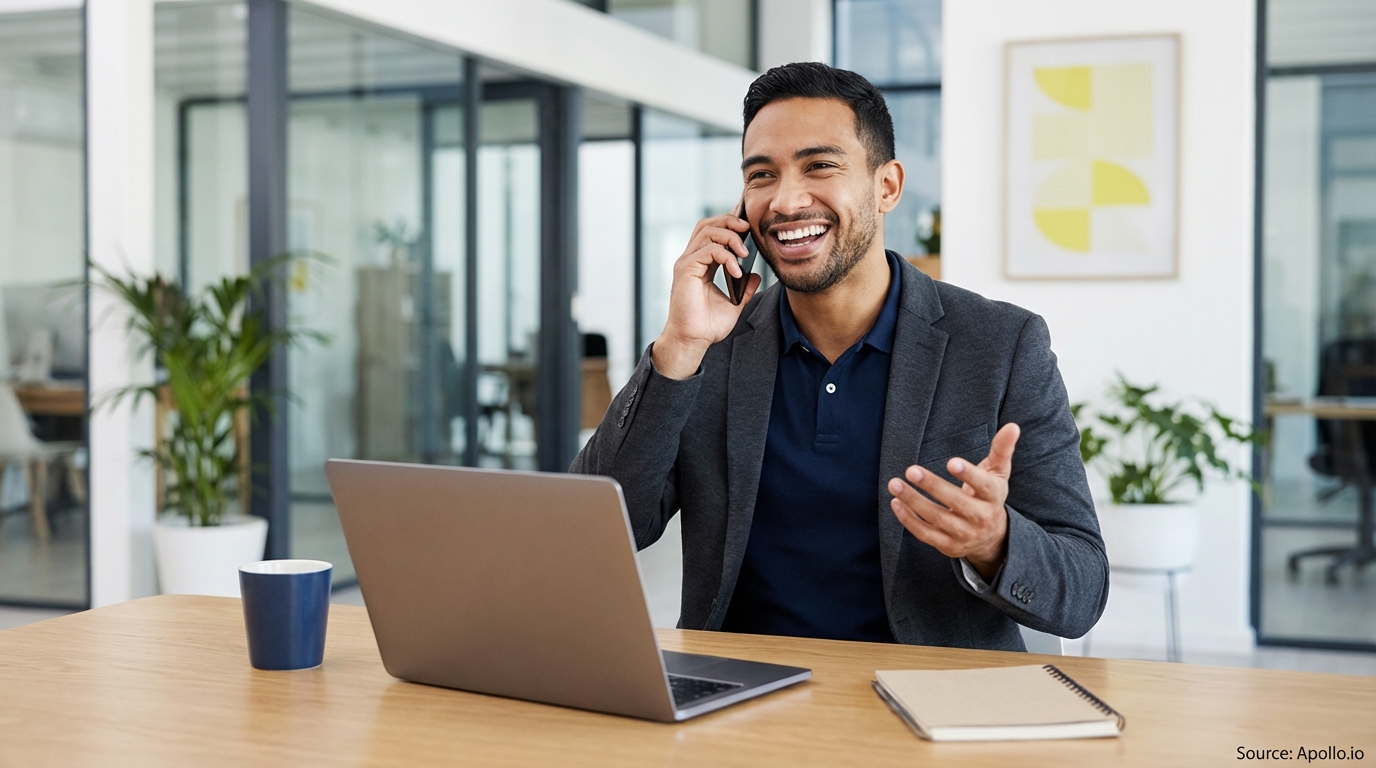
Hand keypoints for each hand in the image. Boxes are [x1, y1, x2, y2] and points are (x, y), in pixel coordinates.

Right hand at [651, 214, 762, 378]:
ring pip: (707, 231)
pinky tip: (736, 271)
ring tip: (745, 253)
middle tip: (748, 229)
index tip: (749, 232)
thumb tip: (755, 276)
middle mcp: (691, 260)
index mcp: (701, 265)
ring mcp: (687, 263)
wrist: (693, 341)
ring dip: (730, 237)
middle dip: (729, 221)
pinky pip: (708, 250)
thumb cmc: (707, 326)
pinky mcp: (686, 270)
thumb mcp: (733, 304)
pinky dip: (726, 257)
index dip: (730, 227)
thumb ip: (744, 288)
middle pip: (707, 224)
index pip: (712, 233)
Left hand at [886, 423, 1020, 579]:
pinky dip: (908, 519)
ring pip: (937, 518)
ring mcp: (964, 534)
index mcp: (994, 496)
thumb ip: (1002, 449)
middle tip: (911, 470)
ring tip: (895, 483)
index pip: (984, 486)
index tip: (951, 462)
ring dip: (913, 501)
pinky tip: (896, 502)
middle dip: (933, 486)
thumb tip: (1012, 426)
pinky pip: (925, 534)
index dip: (968, 475)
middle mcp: (981, 518)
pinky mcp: (948, 546)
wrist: (991, 538)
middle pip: (956, 502)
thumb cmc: (989, 495)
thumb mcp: (998, 473)